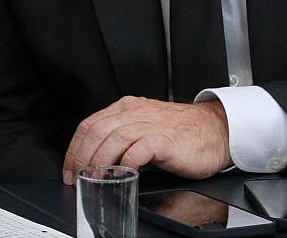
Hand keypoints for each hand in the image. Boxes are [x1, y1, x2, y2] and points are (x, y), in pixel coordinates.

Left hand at [62, 97, 230, 183]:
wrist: (216, 130)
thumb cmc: (181, 133)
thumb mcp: (144, 128)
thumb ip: (122, 138)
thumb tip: (96, 160)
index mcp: (126, 108)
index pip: (89, 125)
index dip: (74, 148)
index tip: (70, 168)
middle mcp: (135, 113)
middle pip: (97, 131)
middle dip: (82, 157)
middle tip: (78, 178)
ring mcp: (151, 124)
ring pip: (113, 138)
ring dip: (99, 161)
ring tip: (95, 178)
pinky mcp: (166, 140)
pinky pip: (139, 149)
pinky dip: (126, 162)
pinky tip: (122, 173)